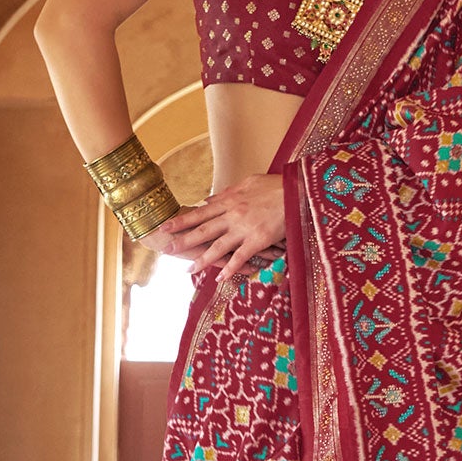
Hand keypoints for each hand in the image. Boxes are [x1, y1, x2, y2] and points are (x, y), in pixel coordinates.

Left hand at [150, 175, 285, 282]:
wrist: (296, 191)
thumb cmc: (275, 185)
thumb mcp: (248, 182)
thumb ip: (227, 192)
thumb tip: (210, 200)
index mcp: (229, 201)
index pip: (200, 212)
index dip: (182, 221)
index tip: (165, 226)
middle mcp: (232, 215)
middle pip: (203, 229)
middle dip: (183, 240)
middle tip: (166, 249)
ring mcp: (244, 229)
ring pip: (218, 247)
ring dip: (201, 260)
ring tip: (187, 270)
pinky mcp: (258, 240)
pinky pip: (240, 257)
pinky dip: (230, 268)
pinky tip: (221, 278)